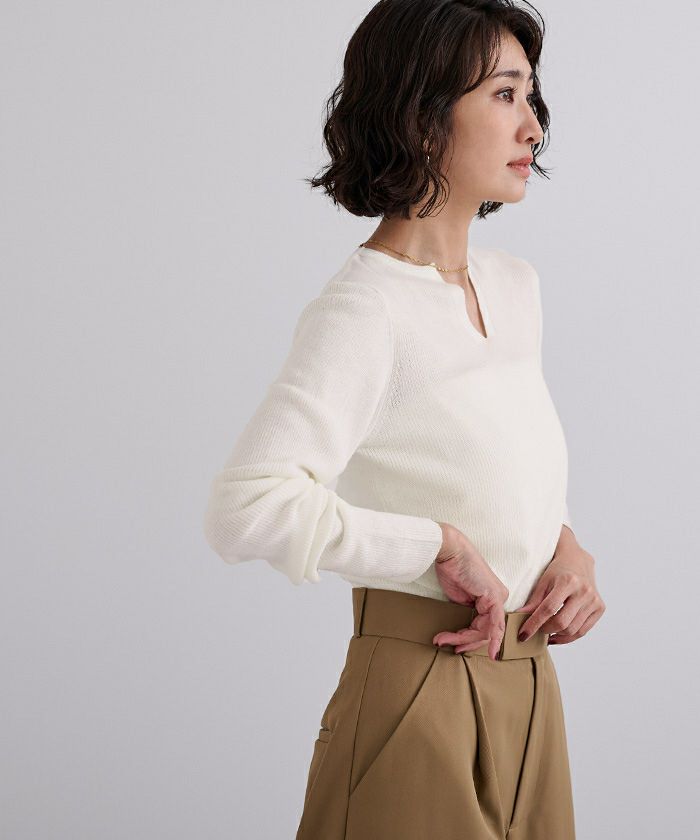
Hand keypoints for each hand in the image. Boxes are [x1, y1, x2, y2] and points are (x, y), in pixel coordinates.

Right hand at [431, 523, 508, 661]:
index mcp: (491, 598)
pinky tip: (491, 653)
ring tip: (444, 639)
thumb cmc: (451, 568)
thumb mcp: (458, 597)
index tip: (455, 646)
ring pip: (486, 631)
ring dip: (462, 638)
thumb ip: (465, 613)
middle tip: (445, 643)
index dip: (468, 639)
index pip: (483, 627)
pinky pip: (496, 625)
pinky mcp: (495, 598)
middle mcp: (498, 599)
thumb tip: (461, 632)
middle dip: (464, 641)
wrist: (449, 551)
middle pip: (485, 632)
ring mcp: (498, 598)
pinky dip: (493, 640)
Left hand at [515, 526, 605, 644]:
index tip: (522, 634)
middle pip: (562, 622)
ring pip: (572, 630)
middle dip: (545, 630)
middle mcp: (584, 591)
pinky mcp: (600, 608)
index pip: (548, 609)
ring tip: (545, 631)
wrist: (578, 561)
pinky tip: (556, 635)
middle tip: (535, 631)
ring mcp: (594, 600)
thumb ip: (533, 601)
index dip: (534, 624)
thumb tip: (519, 618)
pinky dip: (568, 637)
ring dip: (556, 635)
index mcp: (568, 581)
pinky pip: (582, 631)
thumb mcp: (542, 581)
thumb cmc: (557, 571)